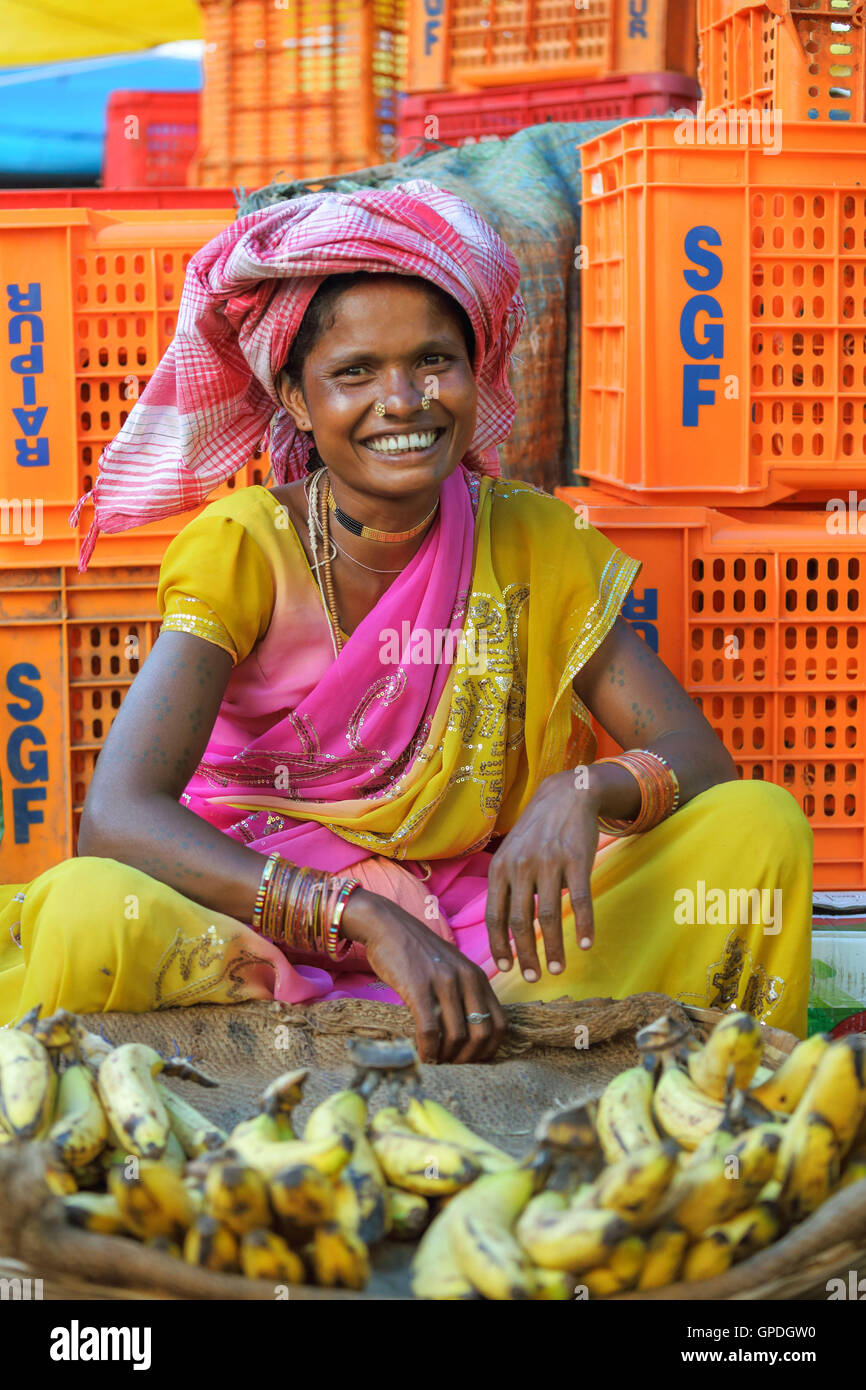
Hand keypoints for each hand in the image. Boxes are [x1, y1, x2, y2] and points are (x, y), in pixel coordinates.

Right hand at [341, 890, 506, 1063]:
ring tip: (436, 1064)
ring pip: (457, 1035)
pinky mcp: (419, 987)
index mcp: (477, 976)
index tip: (474, 1062)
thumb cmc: (416, 950)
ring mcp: (443, 982)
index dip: (491, 1049)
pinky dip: (428, 1050)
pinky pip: (430, 1029)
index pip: (500, 1023)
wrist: (387, 925)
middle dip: (469, 1058)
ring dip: (447, 1058)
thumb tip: (468, 1033)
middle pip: (482, 1033)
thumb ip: (464, 992)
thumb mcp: (451, 966)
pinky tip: (422, 1056)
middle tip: (453, 1068)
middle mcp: (466, 978)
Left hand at [485, 770, 601, 982]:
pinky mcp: (576, 860)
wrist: (566, 795)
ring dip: (553, 948)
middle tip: (533, 977)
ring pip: (549, 916)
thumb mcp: (511, 854)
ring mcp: (549, 863)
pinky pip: (579, 900)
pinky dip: (583, 925)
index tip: (505, 968)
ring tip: (558, 969)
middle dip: (526, 955)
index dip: (499, 945)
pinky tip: (586, 944)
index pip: (494, 916)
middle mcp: (521, 867)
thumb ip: (507, 887)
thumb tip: (506, 931)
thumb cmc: (536, 832)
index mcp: (500, 869)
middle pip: (520, 922)